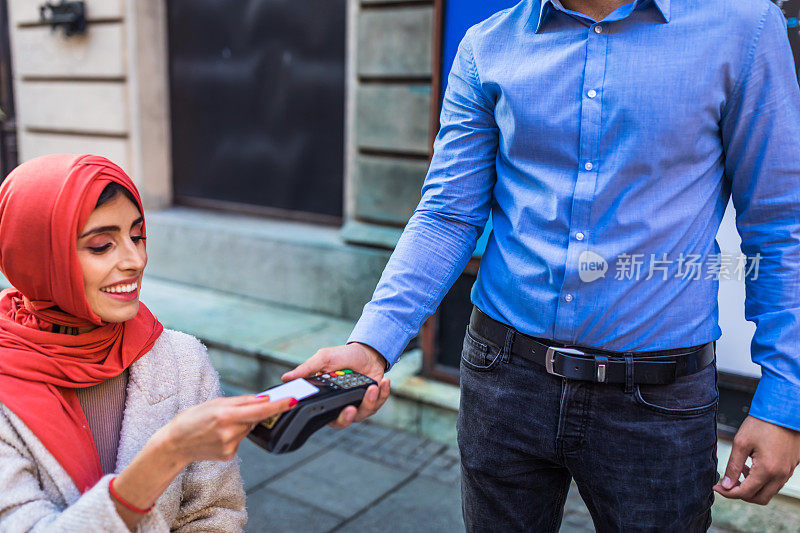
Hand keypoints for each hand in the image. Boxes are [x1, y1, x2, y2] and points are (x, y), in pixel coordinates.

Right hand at [158, 395, 296, 465]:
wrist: (174, 444)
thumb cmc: (192, 418)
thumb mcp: (215, 402)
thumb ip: (242, 401)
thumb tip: (264, 399)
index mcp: (226, 415)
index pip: (260, 410)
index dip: (279, 405)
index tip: (293, 400)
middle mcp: (230, 432)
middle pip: (254, 419)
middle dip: (250, 413)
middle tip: (231, 412)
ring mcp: (230, 446)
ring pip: (247, 429)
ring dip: (240, 424)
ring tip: (220, 425)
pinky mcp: (229, 456)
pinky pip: (240, 440)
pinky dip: (234, 435)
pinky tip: (218, 436)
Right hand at [281, 342, 390, 428]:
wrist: (366, 351)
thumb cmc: (342, 356)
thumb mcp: (323, 359)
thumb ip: (307, 369)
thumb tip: (285, 378)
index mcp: (328, 399)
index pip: (327, 416)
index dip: (331, 418)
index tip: (335, 411)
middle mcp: (343, 404)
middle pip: (344, 421)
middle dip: (348, 417)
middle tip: (351, 409)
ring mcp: (359, 403)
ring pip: (364, 413)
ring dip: (370, 401)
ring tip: (373, 387)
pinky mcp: (375, 399)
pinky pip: (379, 402)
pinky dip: (384, 393)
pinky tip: (384, 382)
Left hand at [714, 415, 799, 504]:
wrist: (784, 412)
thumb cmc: (763, 423)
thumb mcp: (741, 443)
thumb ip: (733, 466)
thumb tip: (727, 483)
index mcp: (767, 470)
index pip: (745, 492)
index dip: (728, 492)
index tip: (717, 487)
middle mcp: (780, 474)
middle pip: (759, 498)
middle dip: (741, 494)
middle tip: (727, 484)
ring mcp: (788, 472)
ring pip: (769, 492)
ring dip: (752, 487)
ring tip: (740, 472)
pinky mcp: (790, 467)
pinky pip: (776, 483)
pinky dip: (762, 481)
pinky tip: (752, 467)